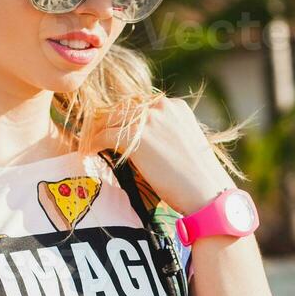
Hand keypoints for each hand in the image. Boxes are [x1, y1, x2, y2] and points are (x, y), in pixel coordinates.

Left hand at [91, 95, 234, 215]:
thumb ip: (163, 133)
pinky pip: (104, 135)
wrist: (206, 191)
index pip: (138, 105)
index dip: (122, 118)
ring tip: (89, 145)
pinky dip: (93, 144)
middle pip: (121, 108)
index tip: (112, 129)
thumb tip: (137, 141)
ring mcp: (148, 120)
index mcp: (175, 106)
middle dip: (107, 122)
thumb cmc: (196, 177)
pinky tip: (89, 153)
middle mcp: (161, 106)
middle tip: (94, 137)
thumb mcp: (183, 143)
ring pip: (109, 119)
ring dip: (96, 132)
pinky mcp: (136, 137)